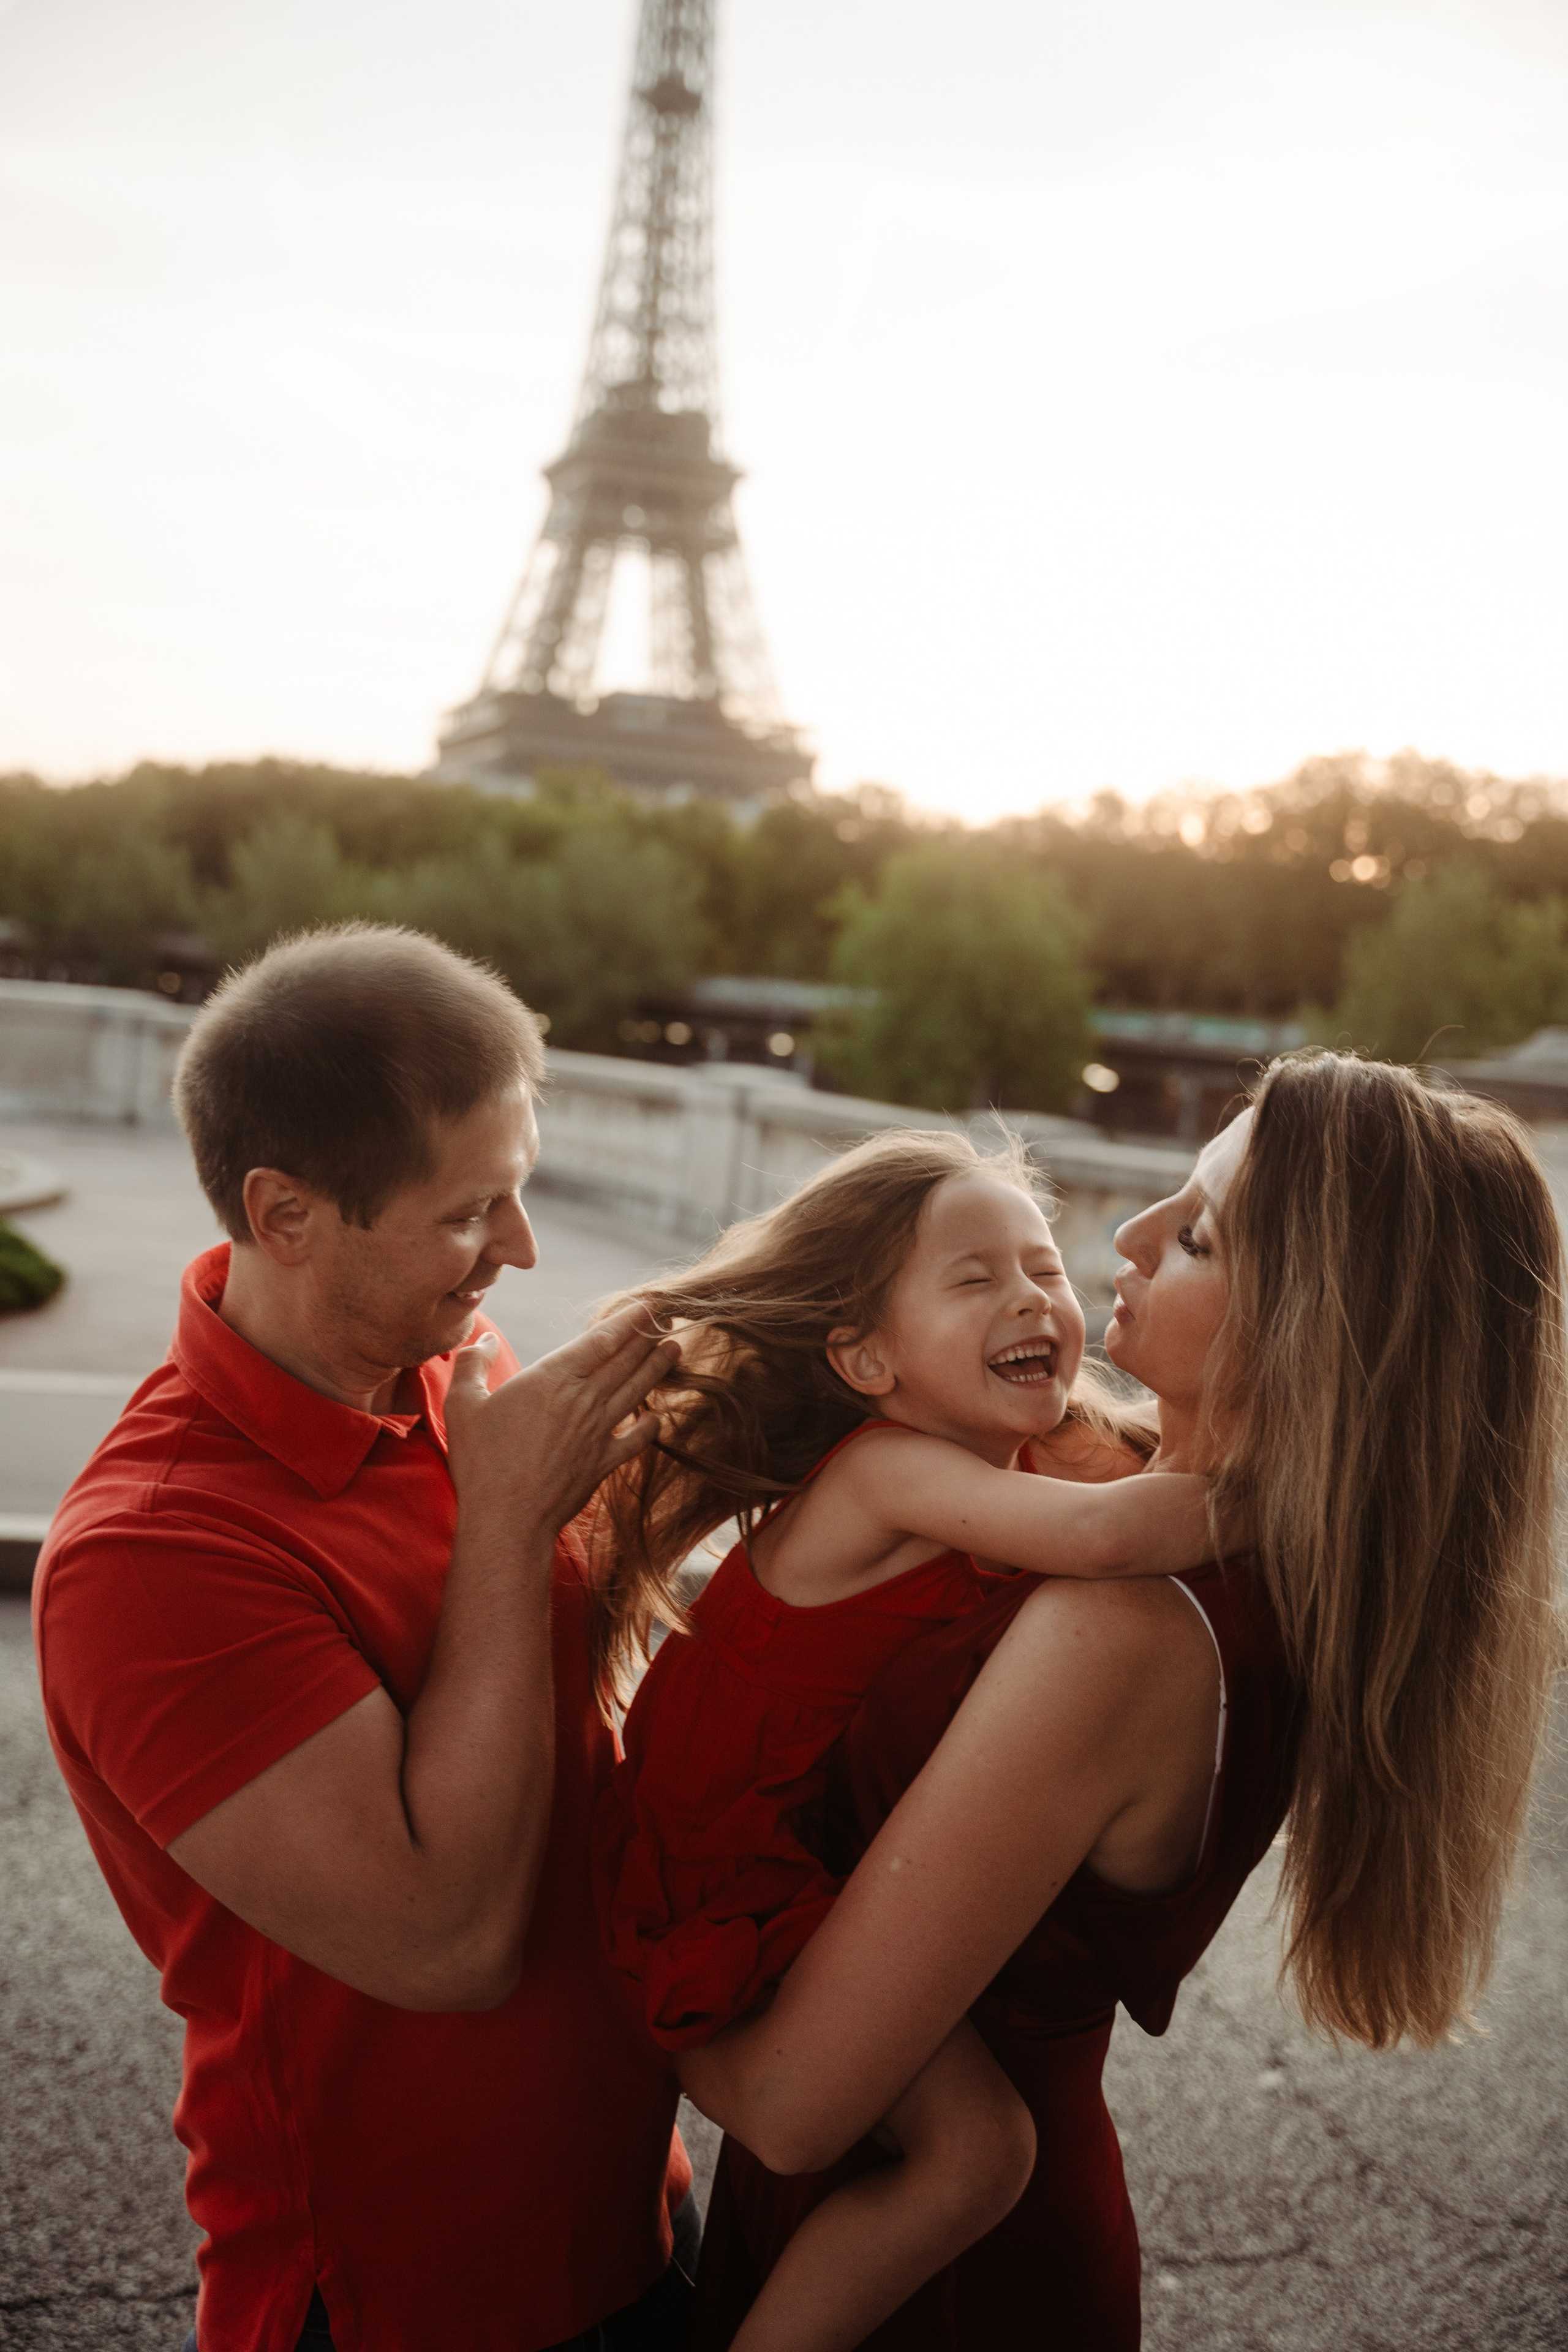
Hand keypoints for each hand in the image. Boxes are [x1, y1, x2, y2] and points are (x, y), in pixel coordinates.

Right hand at [444, 1306, 677, 1538]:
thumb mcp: (462, 1404)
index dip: (628, 1320)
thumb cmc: (482, 1461)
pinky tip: (657, 1418)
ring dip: (658, 1368)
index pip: (601, 1340)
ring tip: (675, 1348)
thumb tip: (484, 1339)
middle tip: (671, 1317)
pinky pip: (635, 1440)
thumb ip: (471, 1364)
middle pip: (625, 1361)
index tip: (647, 1305)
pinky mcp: (603, 1463)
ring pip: (636, 1391)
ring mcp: (598, 1432)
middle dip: (649, 1336)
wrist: (507, 1518)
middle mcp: (584, 1400)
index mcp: (553, 1379)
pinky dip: (649, 1426)